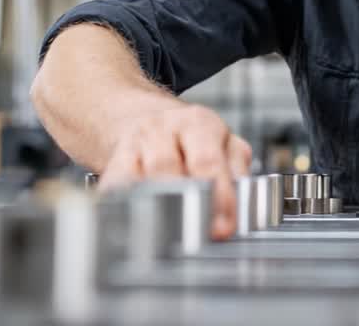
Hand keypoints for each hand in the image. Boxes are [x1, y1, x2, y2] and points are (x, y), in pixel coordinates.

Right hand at [99, 103, 252, 238]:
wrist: (150, 121)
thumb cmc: (194, 141)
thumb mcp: (225, 146)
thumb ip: (238, 172)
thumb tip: (243, 203)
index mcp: (199, 123)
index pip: (208, 162)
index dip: (216, 197)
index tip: (223, 228)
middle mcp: (163, 128)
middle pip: (168, 169)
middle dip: (182, 205)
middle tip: (196, 235)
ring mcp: (135, 143)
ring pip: (141, 179)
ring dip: (156, 210)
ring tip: (170, 237)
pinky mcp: (114, 160)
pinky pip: (117, 186)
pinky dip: (126, 206)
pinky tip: (139, 224)